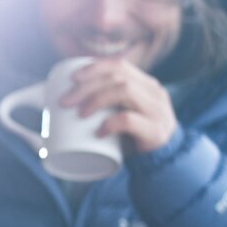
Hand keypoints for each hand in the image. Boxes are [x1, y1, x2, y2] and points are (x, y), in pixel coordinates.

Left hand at [62, 57, 177, 152]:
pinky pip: (129, 120)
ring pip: (124, 92)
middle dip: (87, 86)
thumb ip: (106, 104)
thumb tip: (64, 102)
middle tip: (65, 101)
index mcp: (146, 84)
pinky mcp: (155, 131)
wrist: (162, 160)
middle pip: (117, 78)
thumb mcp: (123, 113)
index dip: (95, 67)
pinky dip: (110, 124)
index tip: (73, 77)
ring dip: (96, 100)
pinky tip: (98, 132)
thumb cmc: (133, 136)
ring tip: (80, 114)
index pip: (120, 66)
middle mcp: (154, 93)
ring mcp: (156, 111)